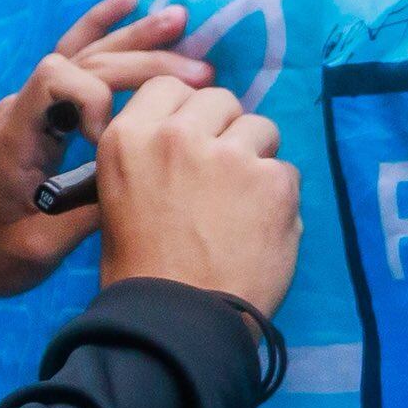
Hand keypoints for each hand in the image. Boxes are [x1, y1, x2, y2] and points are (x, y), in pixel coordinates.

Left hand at [0, 0, 213, 301]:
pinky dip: (100, 28)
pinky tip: (130, 3)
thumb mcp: (36, 248)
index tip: (120, 140)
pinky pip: (69, 58)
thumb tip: (145, 187)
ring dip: (133, 38)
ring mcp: (25, 104)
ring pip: (82, 54)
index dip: (99, 100)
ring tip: (180, 21)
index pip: (59, 81)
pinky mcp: (34, 111)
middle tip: (202, 75)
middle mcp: (20, 107)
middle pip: (85, 63)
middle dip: (145, 64)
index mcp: (16, 135)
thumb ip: (88, 215)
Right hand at [94, 77, 300, 315]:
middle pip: (219, 100)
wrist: (176, 320)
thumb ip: (152, 156)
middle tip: (221, 175)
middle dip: (225, 130)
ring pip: (260, 128)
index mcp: (129, 138)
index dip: (186, 112)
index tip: (193, 138)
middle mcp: (176, 135)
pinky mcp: (271, 181)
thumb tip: (195, 137)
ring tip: (243, 205)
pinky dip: (279, 199)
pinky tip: (260, 230)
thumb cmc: (141, 269)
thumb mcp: (120, 197)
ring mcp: (227, 155)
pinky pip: (287, 171)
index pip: (168, 87)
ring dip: (257, 159)